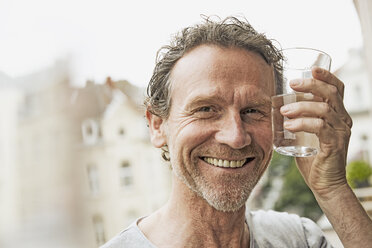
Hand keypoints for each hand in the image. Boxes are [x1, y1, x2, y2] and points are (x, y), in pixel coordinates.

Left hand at [280, 67, 352, 197]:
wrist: (324, 183)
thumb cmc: (312, 158)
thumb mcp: (305, 134)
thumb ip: (297, 120)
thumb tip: (277, 108)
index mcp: (337, 115)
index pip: (337, 89)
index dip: (327, 76)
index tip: (311, 69)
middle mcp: (343, 120)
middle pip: (332, 93)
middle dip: (311, 85)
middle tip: (292, 84)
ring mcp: (341, 132)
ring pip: (324, 109)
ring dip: (301, 107)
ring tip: (283, 111)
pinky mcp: (335, 144)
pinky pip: (320, 127)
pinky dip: (303, 123)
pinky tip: (289, 126)